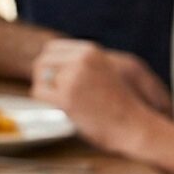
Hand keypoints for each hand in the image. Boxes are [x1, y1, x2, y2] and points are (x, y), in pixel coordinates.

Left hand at [31, 39, 163, 155]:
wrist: (134, 125)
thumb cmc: (118, 104)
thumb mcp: (104, 71)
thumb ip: (81, 64)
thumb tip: (46, 65)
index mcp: (90, 51)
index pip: (52, 48)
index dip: (50, 65)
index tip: (55, 79)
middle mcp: (81, 59)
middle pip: (42, 61)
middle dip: (44, 78)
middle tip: (55, 94)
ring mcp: (73, 77)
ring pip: (39, 78)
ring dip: (46, 91)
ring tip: (65, 102)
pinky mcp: (66, 97)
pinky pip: (38, 93)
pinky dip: (46, 102)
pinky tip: (63, 109)